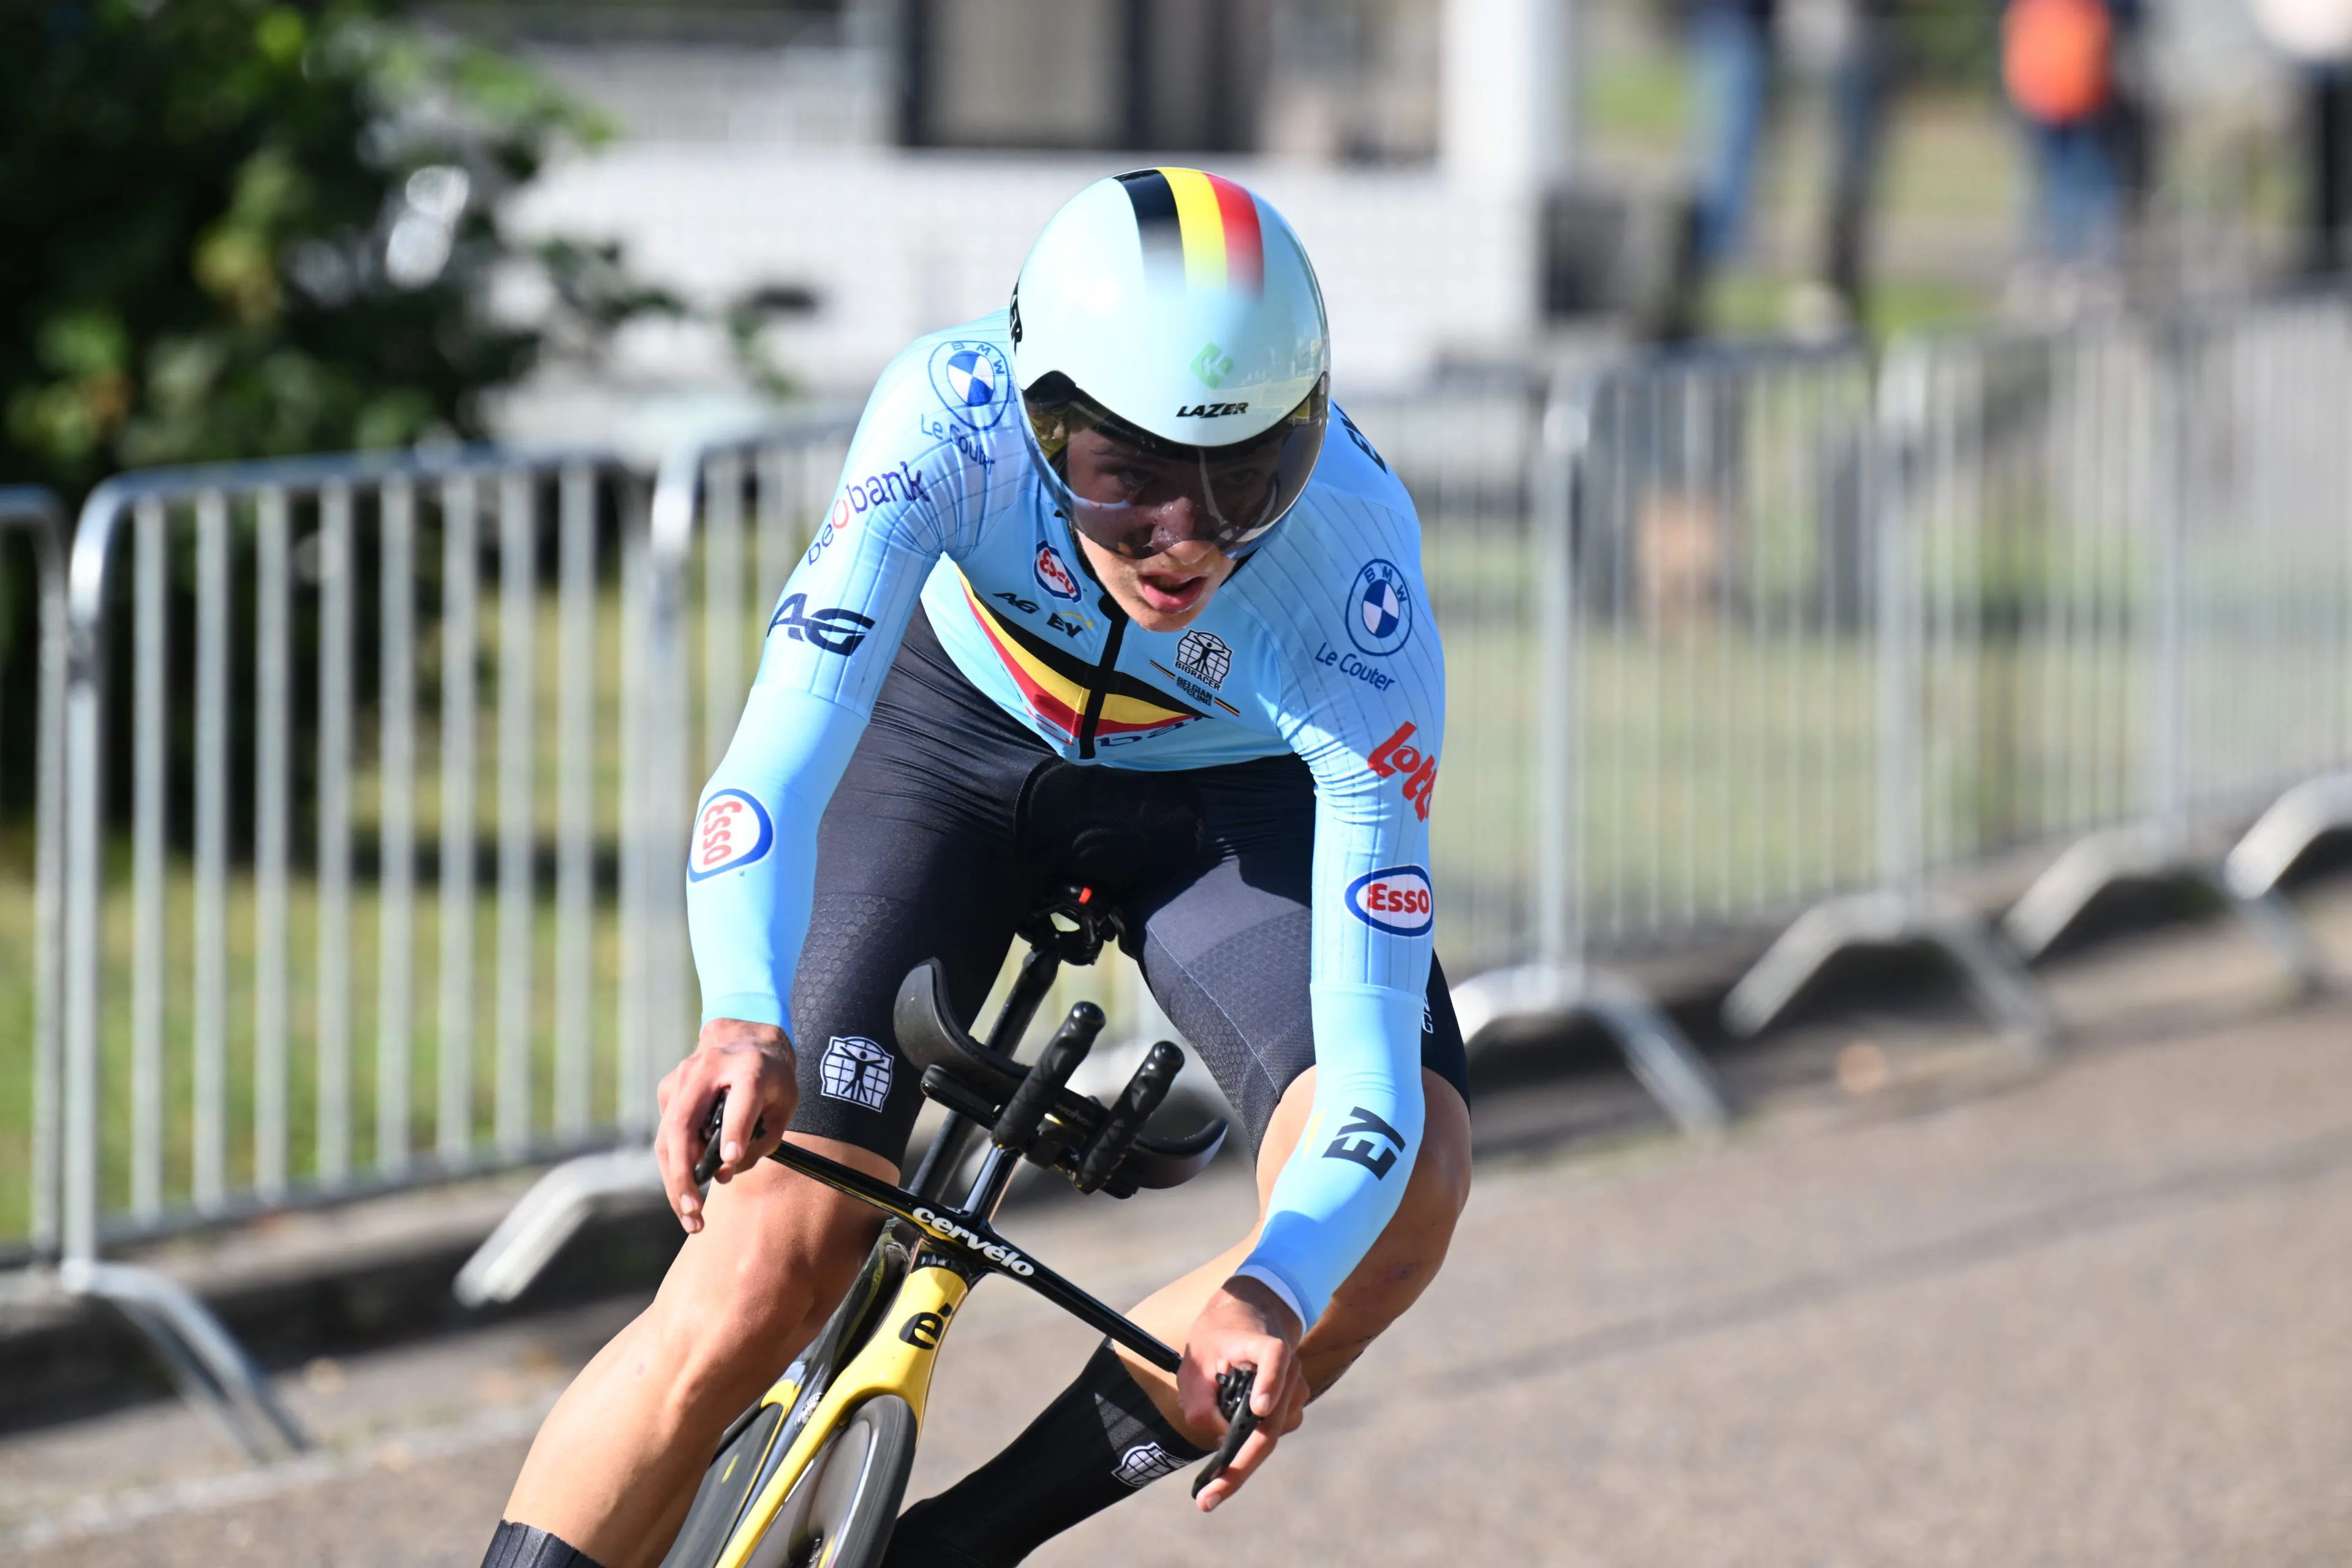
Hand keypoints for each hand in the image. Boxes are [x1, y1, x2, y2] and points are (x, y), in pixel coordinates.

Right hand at [654, 1018, 797, 1232]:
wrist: (745, 1034)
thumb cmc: (772, 1076)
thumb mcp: (785, 1104)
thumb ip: (763, 1139)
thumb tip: (726, 1172)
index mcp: (751, 1068)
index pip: (740, 1101)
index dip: (735, 1131)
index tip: (730, 1161)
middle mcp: (710, 1068)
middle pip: (684, 1125)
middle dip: (683, 1174)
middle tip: (695, 1213)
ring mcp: (682, 1076)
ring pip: (667, 1135)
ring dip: (674, 1179)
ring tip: (690, 1215)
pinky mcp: (668, 1087)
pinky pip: (667, 1132)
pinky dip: (674, 1163)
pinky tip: (689, 1183)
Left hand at [1178, 1276, 1305, 1511]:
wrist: (1247, 1319)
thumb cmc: (1216, 1340)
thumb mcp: (1194, 1362)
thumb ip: (1200, 1402)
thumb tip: (1219, 1440)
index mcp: (1262, 1345)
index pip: (1274, 1357)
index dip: (1270, 1381)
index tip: (1260, 1408)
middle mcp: (1287, 1368)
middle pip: (1270, 1422)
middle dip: (1241, 1465)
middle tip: (1209, 1497)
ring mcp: (1294, 1389)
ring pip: (1270, 1436)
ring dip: (1242, 1462)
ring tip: (1210, 1484)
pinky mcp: (1292, 1407)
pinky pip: (1270, 1436)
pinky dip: (1247, 1451)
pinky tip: (1226, 1460)